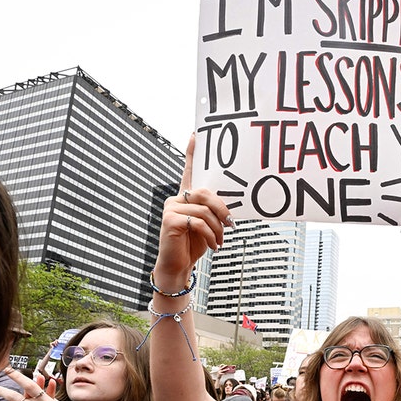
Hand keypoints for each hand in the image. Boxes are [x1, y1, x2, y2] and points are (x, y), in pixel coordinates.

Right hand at [154, 134, 232, 283]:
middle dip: (222, 209)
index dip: (192, 152)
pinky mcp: (170, 221)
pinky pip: (198, 223)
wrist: (178, 266)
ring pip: (204, 210)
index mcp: (185, 196)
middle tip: (231, 224)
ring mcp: (171, 208)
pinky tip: (213, 245)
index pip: (188, 170)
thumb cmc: (193, 245)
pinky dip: (211, 235)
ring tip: (220, 240)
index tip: (195, 134)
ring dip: (218, 228)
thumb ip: (211, 211)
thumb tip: (229, 208)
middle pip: (205, 192)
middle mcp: (175, 199)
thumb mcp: (206, 225)